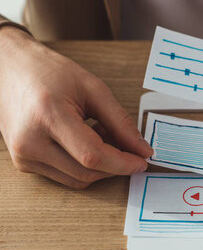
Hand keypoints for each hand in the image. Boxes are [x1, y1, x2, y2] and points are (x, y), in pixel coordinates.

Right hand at [0, 28, 151, 187]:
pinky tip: (85, 139)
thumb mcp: (92, 88)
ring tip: (101, 133)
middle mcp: (30, 141)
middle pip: (85, 172)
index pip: (92, 155)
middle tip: (128, 145)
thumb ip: (119, 121)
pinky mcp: (23, 163)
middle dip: (114, 164)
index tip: (142, 160)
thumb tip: (141, 148)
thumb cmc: (48, 72)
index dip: (122, 162)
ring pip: (76, 179)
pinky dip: (82, 165)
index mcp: (48, 116)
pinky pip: (63, 175)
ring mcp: (23, 156)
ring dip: (99, 165)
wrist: (11, 69)